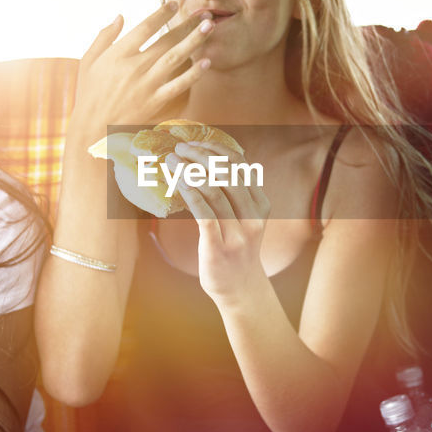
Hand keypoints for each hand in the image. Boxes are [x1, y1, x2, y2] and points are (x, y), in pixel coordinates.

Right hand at [70, 2, 212, 143]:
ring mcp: (145, 85)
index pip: (144, 28)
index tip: (175, 4)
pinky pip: (178, 86)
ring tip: (210, 27)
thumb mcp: (88, 62)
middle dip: (187, 24)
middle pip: (166, 40)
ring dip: (194, 41)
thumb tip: (120, 16)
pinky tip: (206, 62)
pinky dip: (193, 74)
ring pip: (175, 58)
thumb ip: (104, 37)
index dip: (161, 14)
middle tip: (205, 13)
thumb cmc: (89, 94)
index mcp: (118, 54)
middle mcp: (134, 67)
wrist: (92, 129)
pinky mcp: (154, 102)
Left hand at [172, 141, 270, 303]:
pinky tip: (178, 183)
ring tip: (171, 161)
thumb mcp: (246, 219)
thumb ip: (236, 196)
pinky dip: (191, 194)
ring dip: (189, 171)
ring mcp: (237, 233)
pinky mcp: (219, 247)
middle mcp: (252, 216)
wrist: (241, 289)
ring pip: (214, 191)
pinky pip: (205, 215)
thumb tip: (213, 163)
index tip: (195, 143)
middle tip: (179, 149)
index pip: (241, 166)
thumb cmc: (237, 249)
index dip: (217, 149)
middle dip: (200, 155)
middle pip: (227, 174)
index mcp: (260, 205)